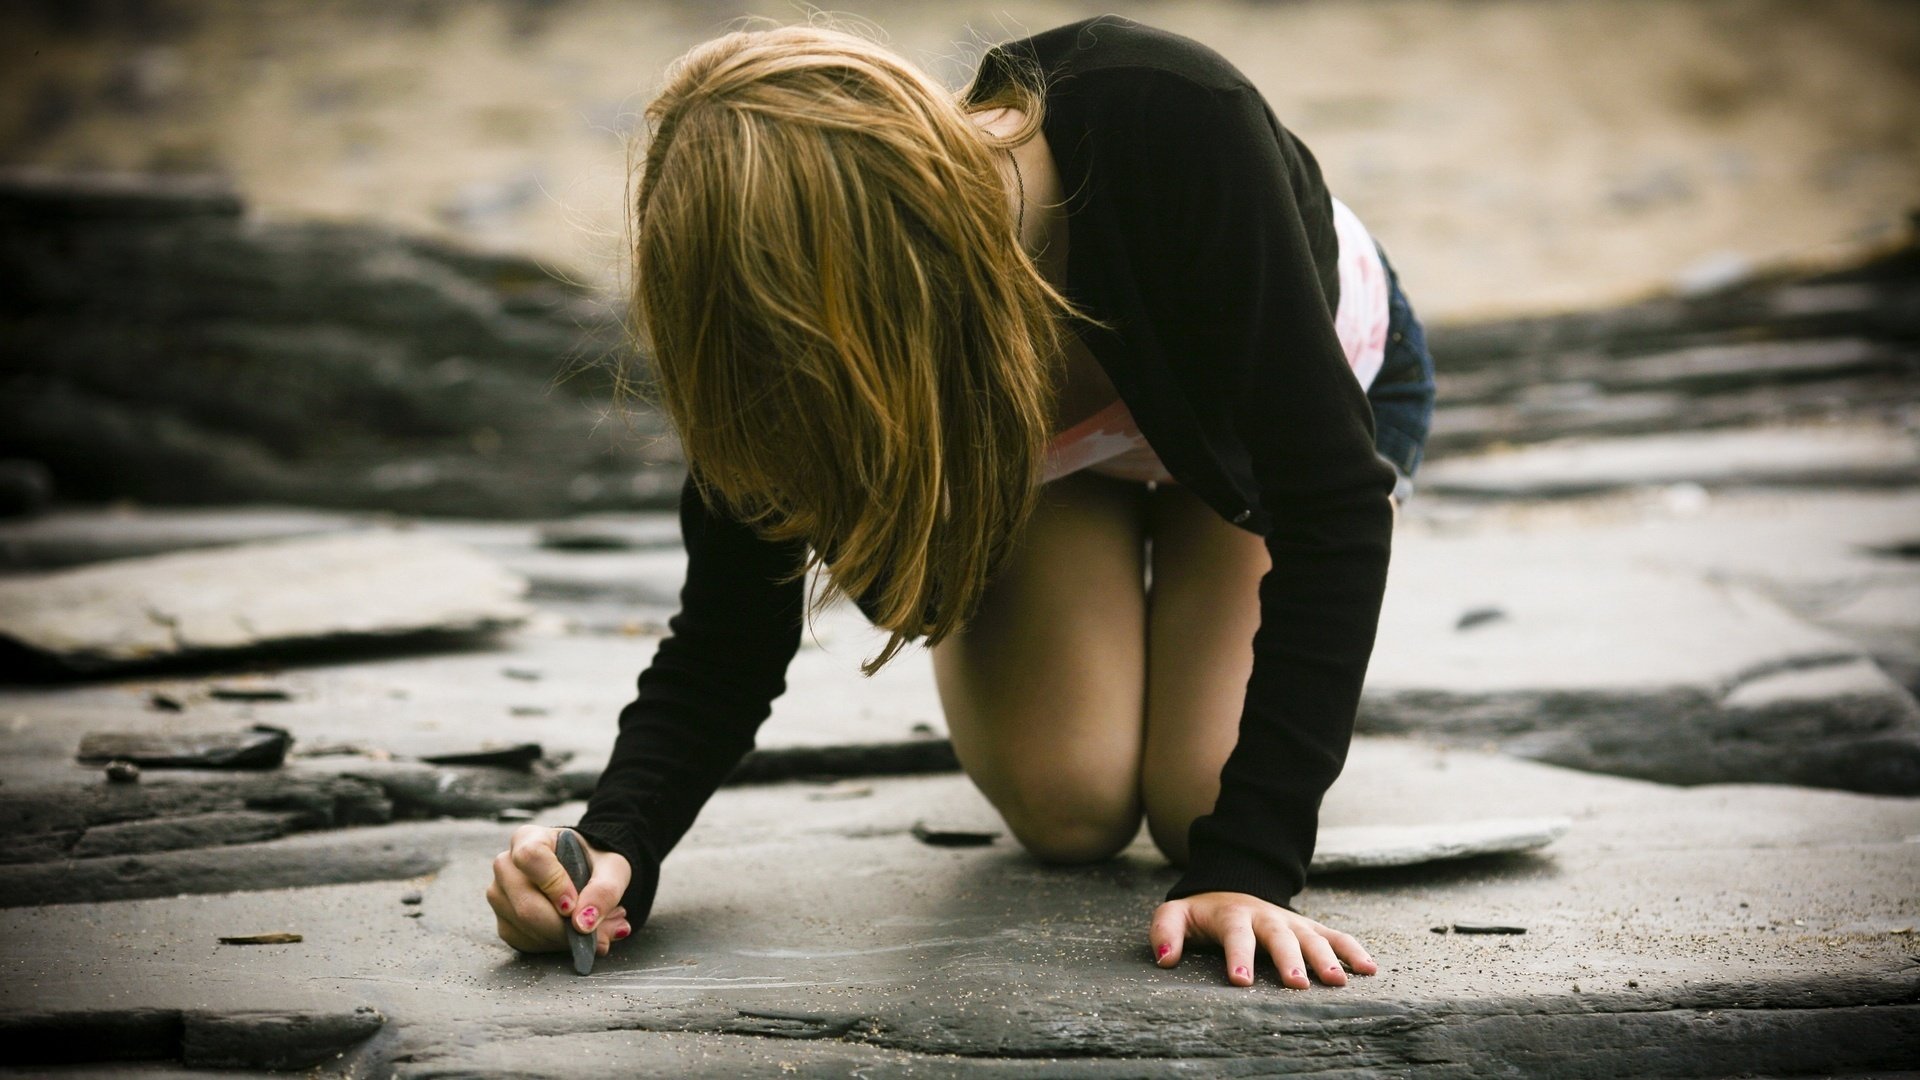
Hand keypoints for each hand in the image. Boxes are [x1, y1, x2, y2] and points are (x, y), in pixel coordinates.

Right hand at [486, 825, 634, 956]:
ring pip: (525, 927)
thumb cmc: (595, 863)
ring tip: (599, 930)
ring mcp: (501, 895)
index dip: (553, 884)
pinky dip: (557, 945)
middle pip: (525, 903)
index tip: (574, 905)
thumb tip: (582, 924)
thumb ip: (604, 890)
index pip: (530, 857)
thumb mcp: (612, 868)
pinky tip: (578, 936)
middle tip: (601, 931)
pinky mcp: (505, 922)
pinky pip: (526, 942)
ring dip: (567, 938)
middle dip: (565, 927)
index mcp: (529, 838)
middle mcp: (506, 866)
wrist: (586, 873)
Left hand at [1150, 891, 1377, 988]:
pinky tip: (1369, 969)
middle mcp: (1267, 917)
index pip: (1236, 934)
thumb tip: (1164, 958)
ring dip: (1326, 958)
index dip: (1238, 955)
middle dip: (1289, 960)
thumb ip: (1165, 931)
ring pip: (1312, 937)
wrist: (1232, 886)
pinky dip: (1353, 950)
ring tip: (1338, 982)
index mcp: (1233, 914)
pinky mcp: (1310, 928)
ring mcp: (1292, 922)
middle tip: (1296, 984)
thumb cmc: (1203, 912)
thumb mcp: (1177, 914)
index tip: (1240, 980)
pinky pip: (1335, 936)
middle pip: (1279, 937)